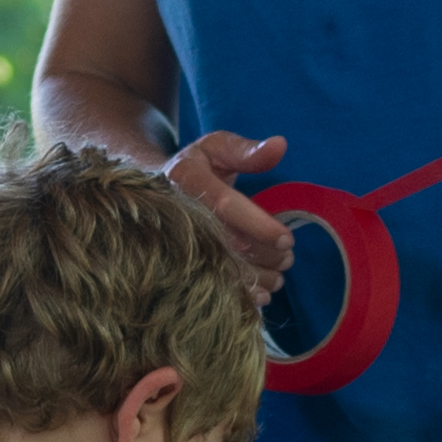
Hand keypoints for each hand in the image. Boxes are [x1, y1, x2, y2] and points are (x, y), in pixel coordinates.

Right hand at [158, 131, 297, 303]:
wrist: (153, 192)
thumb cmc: (196, 168)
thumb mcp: (216, 148)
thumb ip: (247, 151)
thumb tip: (280, 145)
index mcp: (185, 177)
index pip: (224, 205)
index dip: (258, 225)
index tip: (286, 239)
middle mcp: (175, 211)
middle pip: (225, 242)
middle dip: (263, 254)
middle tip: (287, 258)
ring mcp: (172, 240)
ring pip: (219, 269)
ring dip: (256, 278)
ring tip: (278, 276)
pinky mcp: (177, 263)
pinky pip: (209, 286)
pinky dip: (238, 296)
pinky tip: (259, 295)